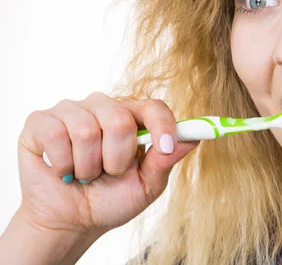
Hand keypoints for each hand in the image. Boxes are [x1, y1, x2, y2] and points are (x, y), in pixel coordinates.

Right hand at [17, 92, 198, 236]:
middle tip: (109, 172)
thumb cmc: (110, 199)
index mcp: (132, 118)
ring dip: (88, 166)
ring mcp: (71, 111)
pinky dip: (63, 164)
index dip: (162, 125)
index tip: (166, 148)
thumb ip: (165, 160)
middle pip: (120, 119)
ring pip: (86, 129)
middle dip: (117, 158)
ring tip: (85, 175)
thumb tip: (194, 138)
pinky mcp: (41, 122)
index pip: (153, 106)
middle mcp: (103, 107)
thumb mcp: (146, 185)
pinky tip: (63, 171)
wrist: (69, 221)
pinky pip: (55, 134)